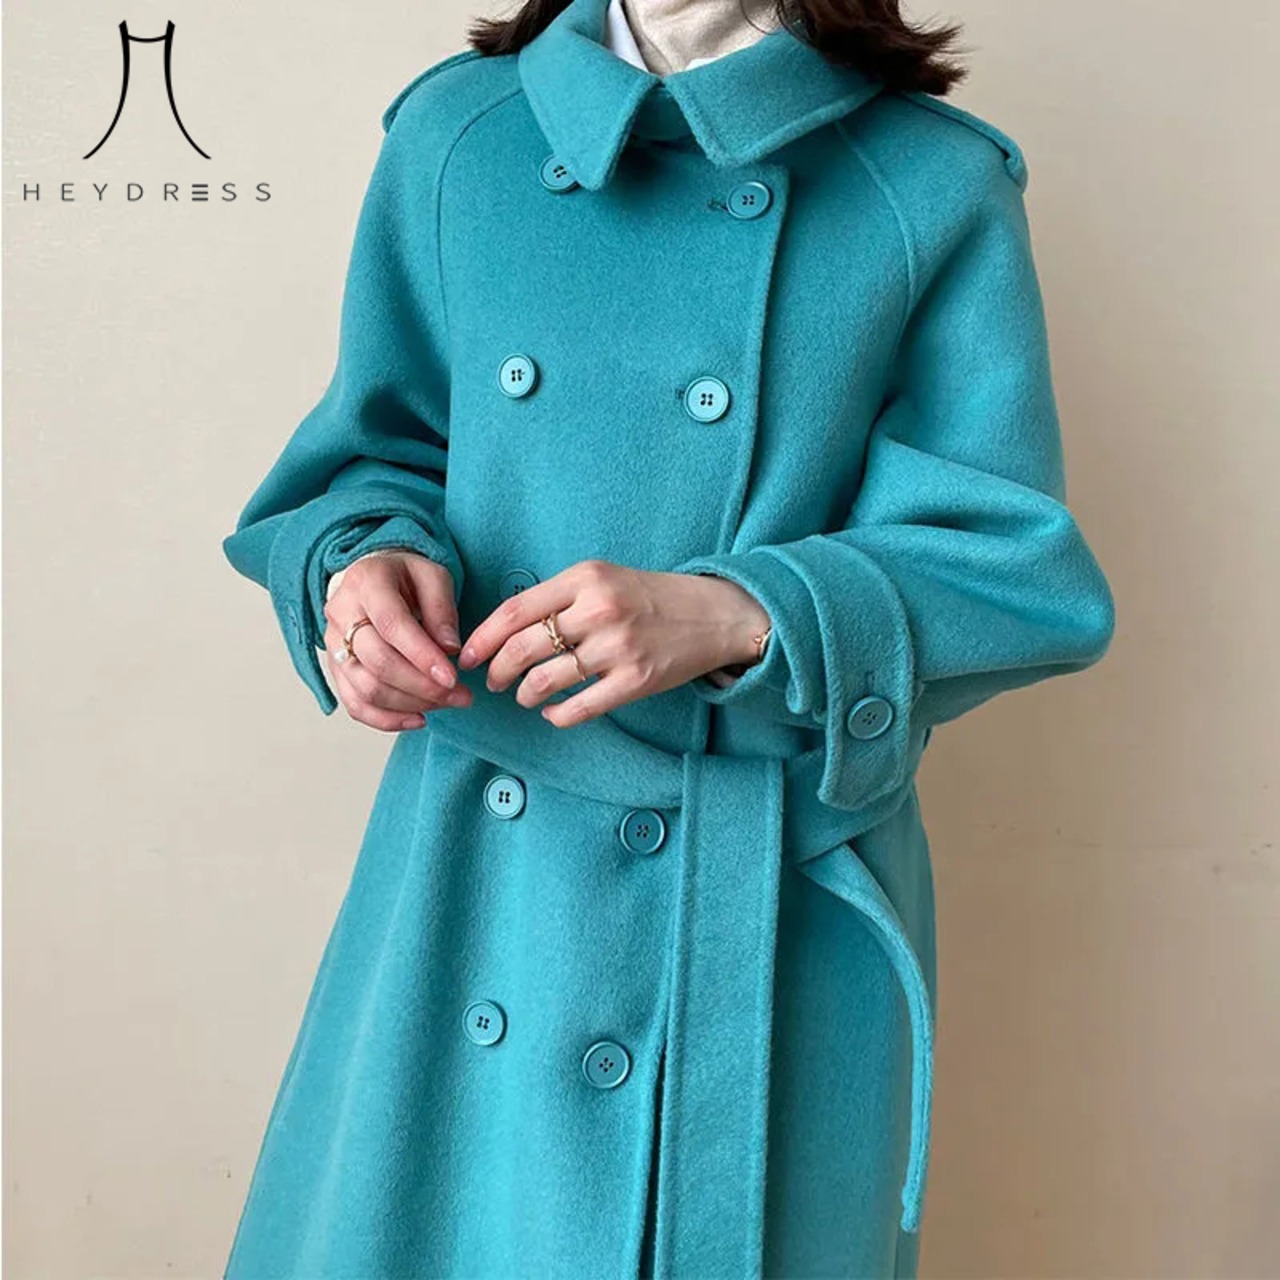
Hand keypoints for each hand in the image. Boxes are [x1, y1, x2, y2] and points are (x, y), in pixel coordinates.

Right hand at [323, 552, 472, 730]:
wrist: (374, 579)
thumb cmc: (407, 577)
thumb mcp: (434, 576)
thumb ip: (442, 609)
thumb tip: (450, 649)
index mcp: (366, 582)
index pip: (392, 625)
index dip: (423, 656)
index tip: (452, 678)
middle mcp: (341, 613)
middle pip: (378, 662)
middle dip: (423, 686)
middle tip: (460, 696)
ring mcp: (333, 644)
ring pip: (366, 688)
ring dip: (411, 704)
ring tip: (447, 703)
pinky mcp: (336, 669)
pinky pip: (355, 704)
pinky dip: (387, 719)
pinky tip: (419, 719)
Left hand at [457, 559, 770, 727]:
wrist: (712, 614)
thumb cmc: (647, 597)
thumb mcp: (603, 578)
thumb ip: (558, 597)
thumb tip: (504, 631)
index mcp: (586, 578)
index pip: (516, 610)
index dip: (483, 638)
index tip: (467, 655)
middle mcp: (600, 610)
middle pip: (523, 648)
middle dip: (497, 671)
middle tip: (492, 681)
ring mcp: (618, 648)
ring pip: (545, 681)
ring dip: (524, 695)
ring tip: (524, 696)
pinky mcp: (635, 681)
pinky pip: (578, 707)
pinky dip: (556, 715)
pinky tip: (553, 712)